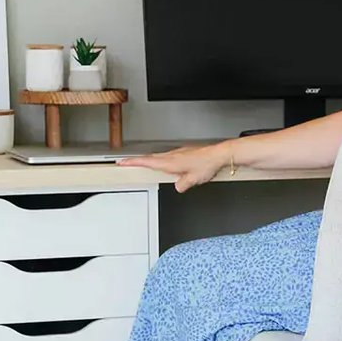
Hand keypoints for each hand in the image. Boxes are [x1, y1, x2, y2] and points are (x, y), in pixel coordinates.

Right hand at [117, 142, 233, 192]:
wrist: (218, 155)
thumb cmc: (206, 164)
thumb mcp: (193, 180)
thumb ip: (182, 185)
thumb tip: (177, 187)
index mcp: (171, 162)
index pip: (147, 162)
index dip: (133, 162)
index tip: (122, 162)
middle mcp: (172, 156)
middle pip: (150, 159)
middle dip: (137, 161)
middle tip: (127, 164)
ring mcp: (178, 153)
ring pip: (159, 157)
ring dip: (149, 161)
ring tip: (142, 166)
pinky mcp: (184, 153)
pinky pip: (168, 157)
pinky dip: (162, 161)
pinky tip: (166, 166)